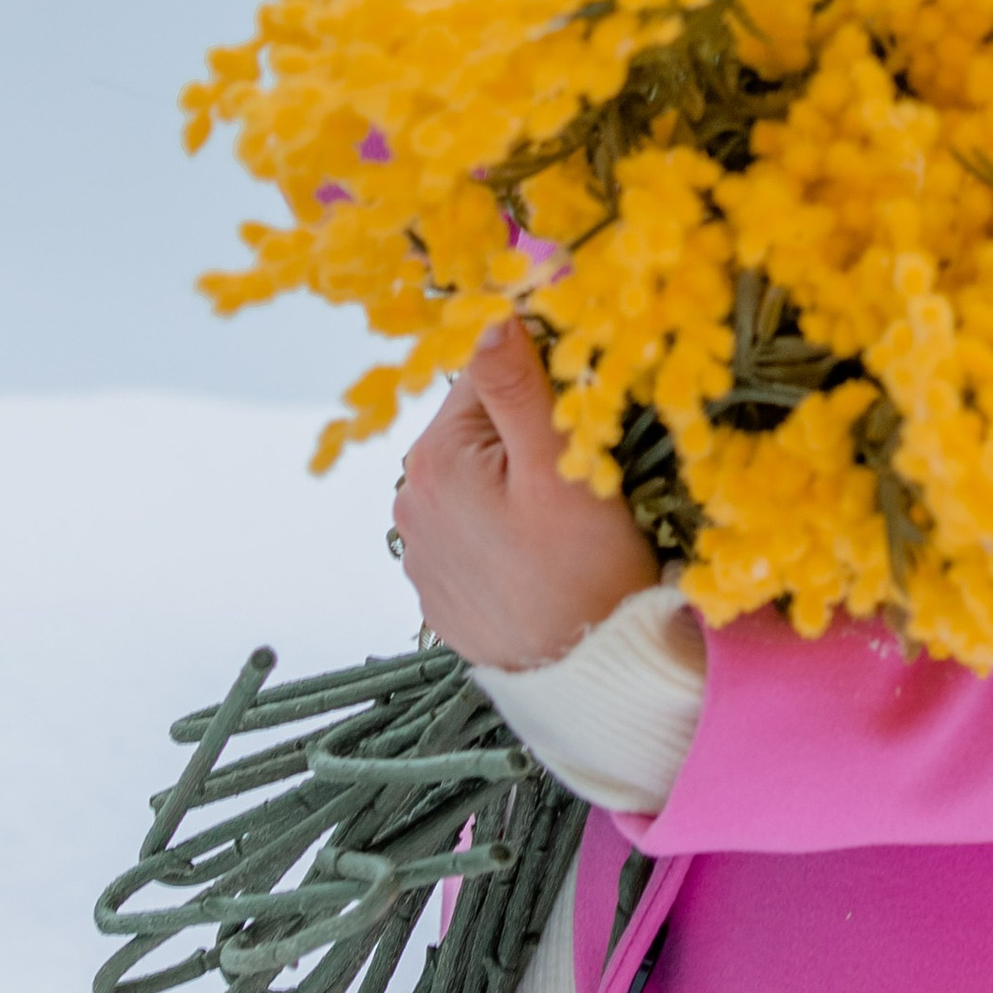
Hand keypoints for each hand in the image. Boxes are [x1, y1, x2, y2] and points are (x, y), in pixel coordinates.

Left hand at [391, 321, 657, 671]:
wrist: (583, 678)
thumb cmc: (583, 569)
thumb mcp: (560, 465)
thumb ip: (519, 385)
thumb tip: (489, 313)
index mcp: (433, 458)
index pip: (485, 373)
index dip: (543, 380)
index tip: (584, 415)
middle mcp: (409, 500)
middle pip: (478, 425)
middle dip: (528, 433)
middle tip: (583, 473)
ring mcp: (419, 550)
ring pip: (477, 476)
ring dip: (516, 480)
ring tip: (566, 524)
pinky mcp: (438, 588)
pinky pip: (474, 527)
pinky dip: (506, 527)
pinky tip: (543, 556)